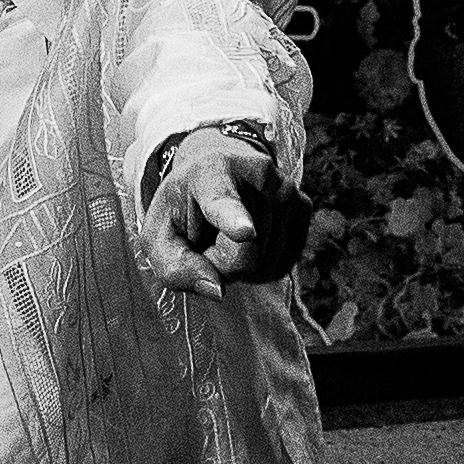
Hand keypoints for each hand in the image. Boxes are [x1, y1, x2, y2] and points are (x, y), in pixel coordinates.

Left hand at [138, 132, 278, 295]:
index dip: (234, 220)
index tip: (243, 232)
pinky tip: (249, 241)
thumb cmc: (184, 209)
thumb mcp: (158, 237)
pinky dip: (261, 265)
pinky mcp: (304, 206)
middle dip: (220, 263)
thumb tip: (217, 290)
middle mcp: (256, 174)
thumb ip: (175, 268)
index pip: (224, 203)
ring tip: (228, 236)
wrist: (217, 173)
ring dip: (241, 265)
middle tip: (208, 238)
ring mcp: (286, 189)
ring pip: (265, 265)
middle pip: (243, 257)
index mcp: (209, 174)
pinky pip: (282, 265)